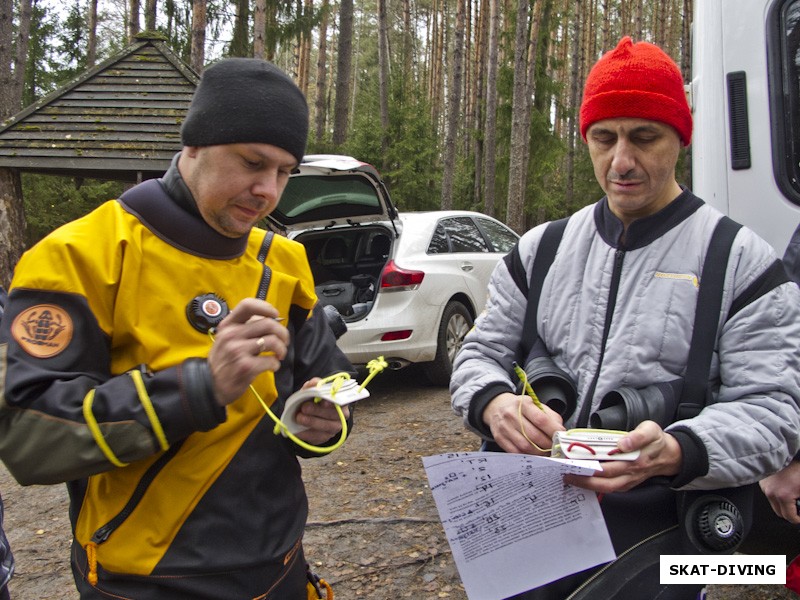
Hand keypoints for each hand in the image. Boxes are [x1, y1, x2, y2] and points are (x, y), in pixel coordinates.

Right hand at [207, 298, 289, 405]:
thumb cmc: (224, 360)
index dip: (266, 307)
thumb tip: (271, 320)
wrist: (211, 385)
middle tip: (284, 341)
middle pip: (268, 324)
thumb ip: (244, 328)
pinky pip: (271, 360)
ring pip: (273, 341)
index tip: (276, 315)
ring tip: (279, 355)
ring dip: (282, 349)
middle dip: (282, 332)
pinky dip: (276, 364)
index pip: (247, 305)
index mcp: (228, 325)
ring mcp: (238, 350)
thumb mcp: (227, 339)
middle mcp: (232, 335)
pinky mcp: (246, 367)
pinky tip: (272, 366)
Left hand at [292, 378, 350, 444]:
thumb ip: (314, 385)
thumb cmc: (315, 401)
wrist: (314, 416)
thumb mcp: (314, 391)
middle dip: (317, 411)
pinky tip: (296, 431)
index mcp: (341, 401)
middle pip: (333, 414)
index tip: (323, 401)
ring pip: (326, 427)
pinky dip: (305, 434)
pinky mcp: (325, 438)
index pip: (341, 400)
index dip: (333, 401)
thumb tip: (313, 383)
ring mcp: (334, 428)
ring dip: (311, 422)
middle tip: (304, 408)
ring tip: (299, 418)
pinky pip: (317, 437)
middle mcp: (342, 416)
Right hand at [483, 392, 564, 454]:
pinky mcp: (499, 438)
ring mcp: (504, 427)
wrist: (497, 407)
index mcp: (523, 403)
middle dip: (548, 444)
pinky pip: (516, 452)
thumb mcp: (536, 405)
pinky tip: (534, 453)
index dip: (553, 431)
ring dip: (539, 452)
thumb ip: (551, 417)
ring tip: (546, 452)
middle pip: (534, 436)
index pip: (541, 420)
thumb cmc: (521, 408)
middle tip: (555, 447)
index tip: (561, 437)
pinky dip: (527, 455)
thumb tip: (561, 432)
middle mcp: (511, 414)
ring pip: (525, 446)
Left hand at [563, 420, 681, 492]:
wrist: (669, 455)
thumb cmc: (656, 440)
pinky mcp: (626, 483)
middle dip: (582, 477)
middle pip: (603, 480)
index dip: (589, 466)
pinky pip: (608, 488)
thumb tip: (622, 444)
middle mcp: (630, 473)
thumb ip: (637, 436)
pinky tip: (581, 480)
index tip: (573, 462)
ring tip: (568, 477)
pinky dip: (594, 486)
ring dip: (586, 484)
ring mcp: (628, 480)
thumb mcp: (651, 431)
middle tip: (564, 471)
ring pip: (605, 487)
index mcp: (634, 460)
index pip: (608, 466)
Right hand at [760, 461, 799, 523]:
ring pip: (774, 504)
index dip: (798, 519)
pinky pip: (770, 494)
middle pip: (780, 513)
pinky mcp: (762, 481)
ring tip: (791, 495)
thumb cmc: (798, 468)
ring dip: (782, 503)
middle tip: (797, 506)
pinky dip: (777, 494)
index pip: (790, 517)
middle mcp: (771, 492)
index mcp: (783, 496)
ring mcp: (765, 487)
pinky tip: (784, 487)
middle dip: (790, 512)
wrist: (789, 453)